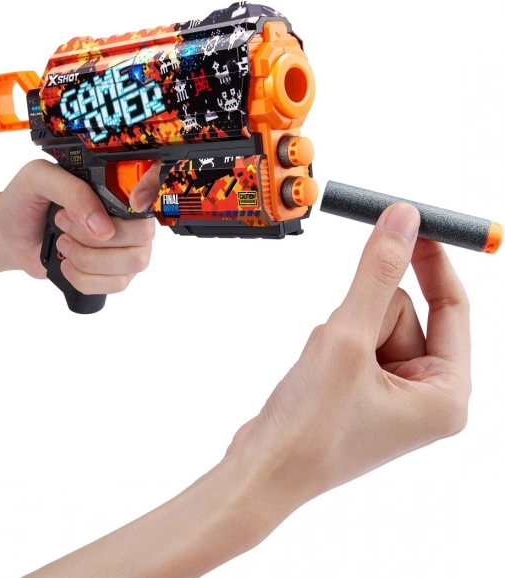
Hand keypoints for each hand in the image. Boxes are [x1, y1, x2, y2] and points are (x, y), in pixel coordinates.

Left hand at [0, 159, 159, 293]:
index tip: (128, 205)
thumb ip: (72, 191)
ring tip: (63, 244)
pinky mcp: (115, 275)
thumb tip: (102, 226)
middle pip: (143, 236)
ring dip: (89, 259)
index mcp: (116, 186)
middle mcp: (128, 218)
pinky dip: (84, 278)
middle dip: (97, 237)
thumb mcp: (38, 179)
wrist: (10, 235)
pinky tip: (68, 265)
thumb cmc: (25, 202)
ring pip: (133, 264)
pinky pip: (116, 285)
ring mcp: (126, 249)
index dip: (150, 197)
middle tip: (63, 223)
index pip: (153, 191)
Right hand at [228, 203, 470, 523]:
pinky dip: (332, 344)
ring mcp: (392, 395)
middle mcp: (426, 396)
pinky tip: (315, 376)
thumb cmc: (309, 427)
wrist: (262, 472)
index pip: (453, 307)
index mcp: (446, 395)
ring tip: (321, 368)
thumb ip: (377, 273)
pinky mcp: (362, 391)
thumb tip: (403, 220)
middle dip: (366, 315)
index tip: (412, 221)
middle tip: (340, 343)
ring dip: (343, 331)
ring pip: (374, 323)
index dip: (432, 261)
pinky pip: (355, 340)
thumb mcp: (347, 337)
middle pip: (406, 314)